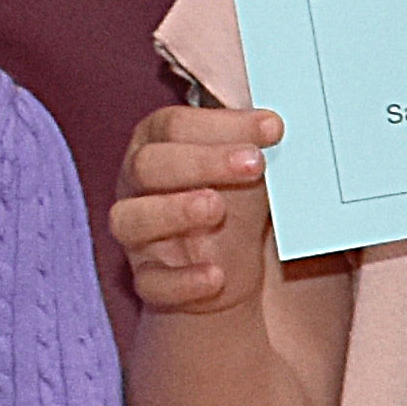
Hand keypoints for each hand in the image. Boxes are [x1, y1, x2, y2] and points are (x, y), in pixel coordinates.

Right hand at [108, 103, 283, 315]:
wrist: (228, 275)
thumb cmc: (232, 208)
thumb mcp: (246, 173)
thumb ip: (253, 146)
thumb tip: (275, 122)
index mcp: (156, 146)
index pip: (173, 125)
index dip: (221, 124)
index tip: (272, 128)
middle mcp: (136, 187)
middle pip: (148, 165)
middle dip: (201, 162)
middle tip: (254, 163)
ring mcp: (137, 236)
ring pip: (130, 219)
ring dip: (174, 211)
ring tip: (218, 208)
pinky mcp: (148, 282)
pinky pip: (153, 283)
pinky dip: (183, 280)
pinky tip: (216, 276)